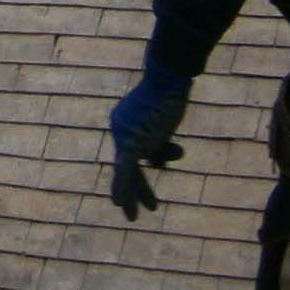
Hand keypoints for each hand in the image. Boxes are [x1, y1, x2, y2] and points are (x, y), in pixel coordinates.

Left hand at [107, 77, 189, 221]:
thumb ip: (160, 144)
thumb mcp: (165, 122)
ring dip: (139, 193)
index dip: (159, 155)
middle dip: (134, 186)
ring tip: (150, 209)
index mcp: (124, 120)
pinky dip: (123, 189)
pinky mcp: (130, 144)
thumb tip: (158, 165)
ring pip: (127, 172)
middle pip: (127, 162)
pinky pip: (125, 172)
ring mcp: (123, 136)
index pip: (140, 146)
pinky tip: (119, 205)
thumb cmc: (169, 94)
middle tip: (129, 208)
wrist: (167, 80)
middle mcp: (119, 128)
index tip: (170, 160)